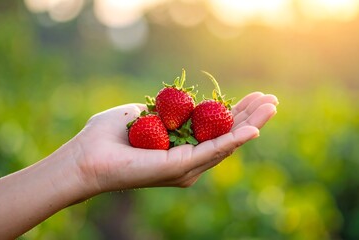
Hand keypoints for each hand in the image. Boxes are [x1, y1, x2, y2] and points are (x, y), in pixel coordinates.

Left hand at [72, 92, 277, 194]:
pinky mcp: (180, 168)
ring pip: (226, 143)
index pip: (215, 129)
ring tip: (271, 106)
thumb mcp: (142, 114)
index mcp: (180, 147)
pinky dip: (233, 140)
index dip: (235, 112)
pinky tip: (252, 129)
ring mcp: (186, 167)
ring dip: (250, 124)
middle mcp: (187, 160)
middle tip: (272, 99)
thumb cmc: (109, 136)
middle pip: (227, 136)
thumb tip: (175, 102)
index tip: (253, 96)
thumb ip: (163, 110)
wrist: (87, 156)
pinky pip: (212, 151)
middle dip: (250, 117)